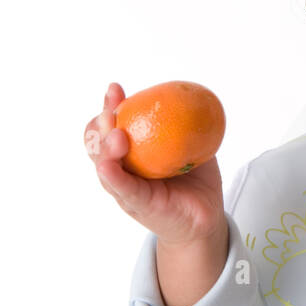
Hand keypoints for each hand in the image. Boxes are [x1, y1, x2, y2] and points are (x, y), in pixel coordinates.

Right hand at [84, 82, 226, 246]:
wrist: (206, 215)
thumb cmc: (195, 179)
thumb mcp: (192, 144)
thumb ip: (188, 121)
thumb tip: (192, 94)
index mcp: (132, 150)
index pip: (112, 124)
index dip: (109, 106)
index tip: (115, 89)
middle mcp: (123, 167)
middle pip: (99, 143)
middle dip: (100, 124)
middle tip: (112, 113)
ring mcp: (126, 187)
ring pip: (105, 165)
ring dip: (105, 149)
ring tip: (116, 136)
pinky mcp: (138, 205)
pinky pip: (123, 190)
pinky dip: (114, 178)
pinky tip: (108, 167)